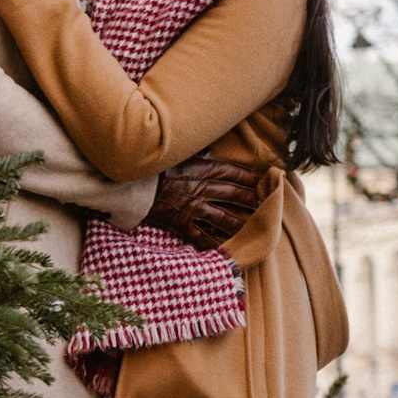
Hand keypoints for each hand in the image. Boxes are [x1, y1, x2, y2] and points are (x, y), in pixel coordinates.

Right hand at [144, 156, 262, 249]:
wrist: (133, 185)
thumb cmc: (153, 166)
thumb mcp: (176, 153)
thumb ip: (195, 152)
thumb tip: (208, 147)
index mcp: (202, 169)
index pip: (232, 172)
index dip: (248, 176)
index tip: (260, 179)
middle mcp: (203, 190)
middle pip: (233, 194)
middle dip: (249, 199)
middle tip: (264, 204)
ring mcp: (194, 208)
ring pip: (224, 218)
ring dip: (240, 223)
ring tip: (253, 227)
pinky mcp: (182, 223)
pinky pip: (202, 236)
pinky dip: (214, 244)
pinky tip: (226, 250)